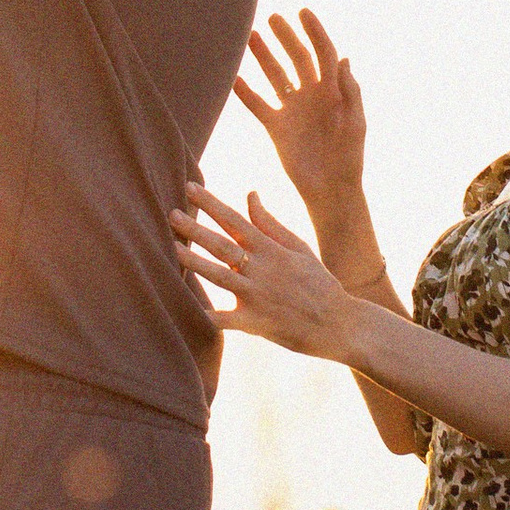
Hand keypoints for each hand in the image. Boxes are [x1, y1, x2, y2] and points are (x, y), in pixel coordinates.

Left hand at [172, 187, 357, 358]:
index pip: (234, 220)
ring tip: (173, 249)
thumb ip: (269, 223)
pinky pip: (227, 320)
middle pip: (222, 245)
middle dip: (195, 229)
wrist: (339, 323)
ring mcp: (257, 296)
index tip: (190, 186)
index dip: (210, 202)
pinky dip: (210, 315)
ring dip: (195, 263)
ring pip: (220, 276)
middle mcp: (261, 269)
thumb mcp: (297, 247)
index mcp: (270, 249)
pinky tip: (191, 310)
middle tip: (171, 214)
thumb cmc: (318, 282)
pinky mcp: (256, 323)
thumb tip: (249, 194)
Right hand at [234, 11, 365, 221]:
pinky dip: (246, 92)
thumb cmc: (350, 157)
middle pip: (297, 57)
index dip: (315, 31)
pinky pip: (258, 104)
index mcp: (333, 90)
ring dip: (263, 56)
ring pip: (275, 75)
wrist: (331, 189)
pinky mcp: (277, 127)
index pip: (323, 52)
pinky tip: (233, 79)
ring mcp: (293, 109)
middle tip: (271, 18)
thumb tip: (344, 59)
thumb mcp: (356, 123)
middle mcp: (312, 94)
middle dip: (286, 37)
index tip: (302, 12)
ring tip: (250, 36)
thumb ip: (350, 92)